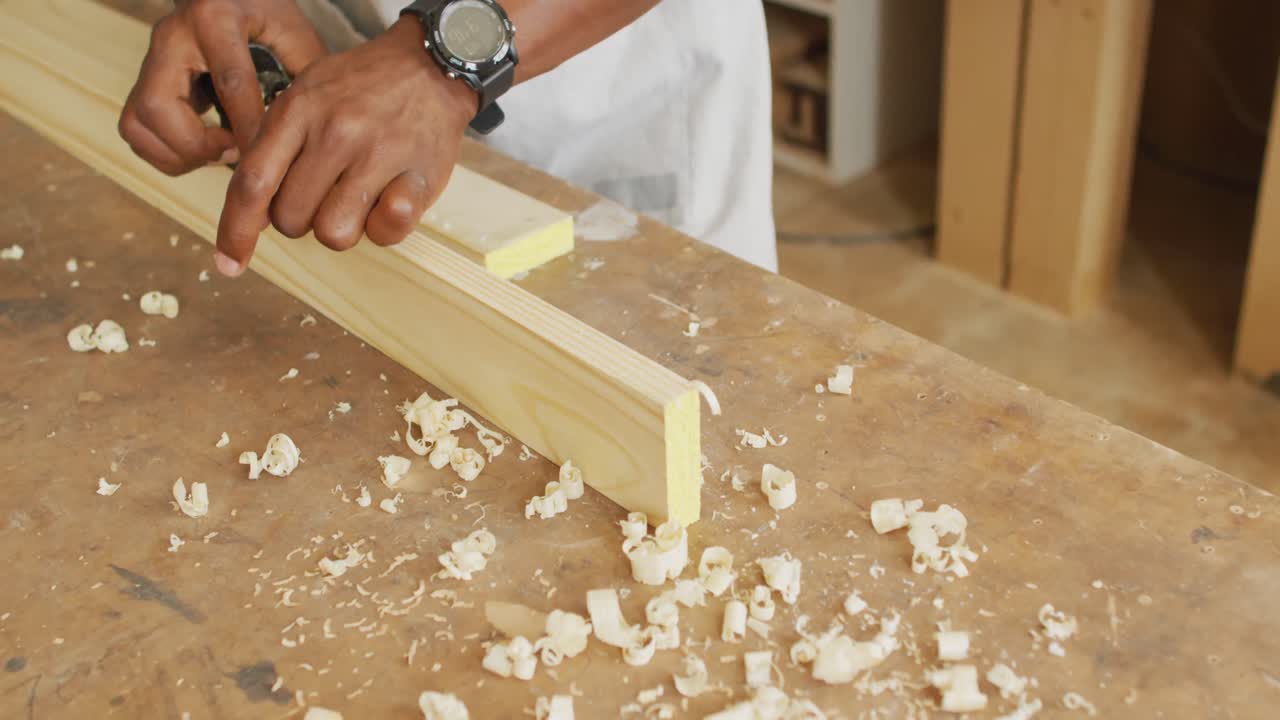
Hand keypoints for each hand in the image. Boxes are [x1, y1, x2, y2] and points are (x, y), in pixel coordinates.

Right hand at [118, 0, 327, 175]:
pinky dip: (165, 153)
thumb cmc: (263, 10)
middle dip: (197, 145)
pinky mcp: (143, 79)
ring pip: (139, 121)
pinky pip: (136, 128)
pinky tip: (201, 153)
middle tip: (234, 153)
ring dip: (178, 154)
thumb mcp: (291, 30)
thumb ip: (305, 73)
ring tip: (219, 154)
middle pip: (159, 105)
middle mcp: (172, 37)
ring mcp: (151, 58)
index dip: (249, 128)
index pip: (231, 83)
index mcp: (215, 19)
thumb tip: (316, 129)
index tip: (268, 160)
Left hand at [212, 18, 474, 276]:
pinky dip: (385, 227)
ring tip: (359, 196)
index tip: (229, 264)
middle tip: (324, 195)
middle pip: (290, 219)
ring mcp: (379, 155)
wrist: (432, 66)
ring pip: (334, 234)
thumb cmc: (363, 88)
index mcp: (298, 110)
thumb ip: (275, 144)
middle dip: (300, 220)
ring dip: (343, 226)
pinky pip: (386, 233)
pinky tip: (392, 198)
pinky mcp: (419, 176)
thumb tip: (248, 208)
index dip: (235, 230)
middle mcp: (335, 132)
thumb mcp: (307, 94)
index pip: (253, 183)